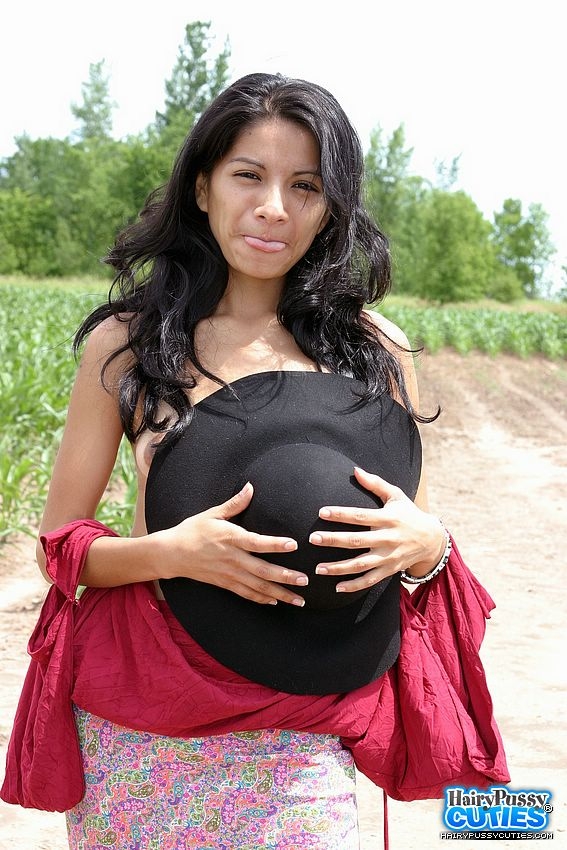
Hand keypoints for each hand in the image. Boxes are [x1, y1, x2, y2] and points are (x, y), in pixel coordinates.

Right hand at [156, 482, 307, 605]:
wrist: (170, 554)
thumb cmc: (192, 530)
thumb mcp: (212, 514)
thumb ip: (235, 503)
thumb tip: (251, 487)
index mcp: (230, 538)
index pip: (257, 542)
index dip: (275, 544)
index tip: (293, 545)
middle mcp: (232, 558)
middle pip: (263, 570)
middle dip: (285, 576)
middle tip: (305, 580)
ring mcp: (229, 574)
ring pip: (258, 586)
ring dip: (280, 593)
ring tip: (299, 599)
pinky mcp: (224, 584)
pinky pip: (246, 594)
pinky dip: (262, 599)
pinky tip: (276, 601)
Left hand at [309, 467, 445, 592]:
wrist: (432, 539)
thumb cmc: (408, 513)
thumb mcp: (396, 495)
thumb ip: (375, 483)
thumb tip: (355, 470)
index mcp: (388, 518)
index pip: (361, 516)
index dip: (341, 514)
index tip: (322, 512)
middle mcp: (388, 538)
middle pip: (357, 541)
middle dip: (334, 540)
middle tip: (313, 539)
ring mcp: (389, 557)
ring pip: (361, 565)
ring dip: (338, 568)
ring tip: (318, 568)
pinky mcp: (390, 570)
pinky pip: (370, 580)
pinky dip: (354, 585)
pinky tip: (336, 587)